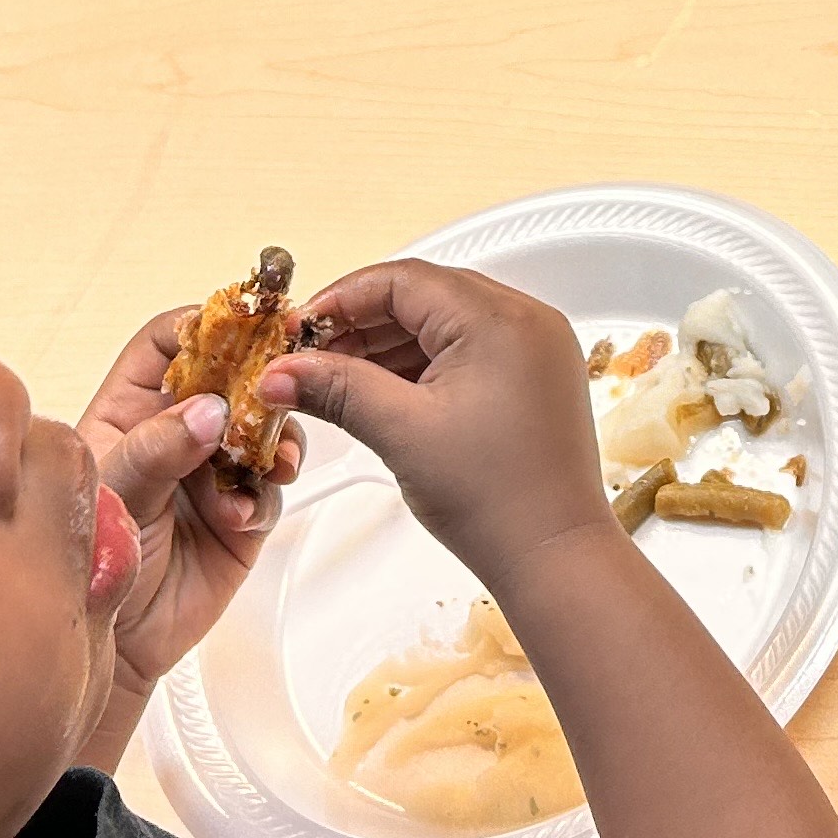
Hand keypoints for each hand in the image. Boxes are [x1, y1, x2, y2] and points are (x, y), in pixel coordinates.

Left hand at [81, 304, 301, 696]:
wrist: (113, 645)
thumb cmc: (88, 563)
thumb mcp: (113, 493)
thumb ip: (155, 450)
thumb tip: (208, 410)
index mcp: (129, 408)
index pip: (169, 344)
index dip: (205, 325)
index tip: (242, 326)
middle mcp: (174, 432)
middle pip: (228, 377)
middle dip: (259, 377)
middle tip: (282, 383)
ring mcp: (211, 471)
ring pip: (260, 427)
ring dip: (272, 436)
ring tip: (267, 461)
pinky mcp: (242, 513)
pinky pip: (269, 485)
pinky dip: (266, 492)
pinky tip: (241, 514)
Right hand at [261, 260, 612, 588]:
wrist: (554, 557)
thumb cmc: (495, 500)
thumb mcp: (401, 432)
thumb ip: (337, 389)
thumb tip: (282, 370)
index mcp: (499, 320)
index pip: (403, 280)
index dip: (342, 300)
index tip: (299, 330)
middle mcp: (527, 320)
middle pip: (424, 295)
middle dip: (362, 323)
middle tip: (311, 356)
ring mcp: (537, 349)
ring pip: (445, 322)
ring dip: (390, 345)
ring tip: (339, 380)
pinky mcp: (536, 378)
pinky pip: (470, 349)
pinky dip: (424, 364)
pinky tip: (385, 391)